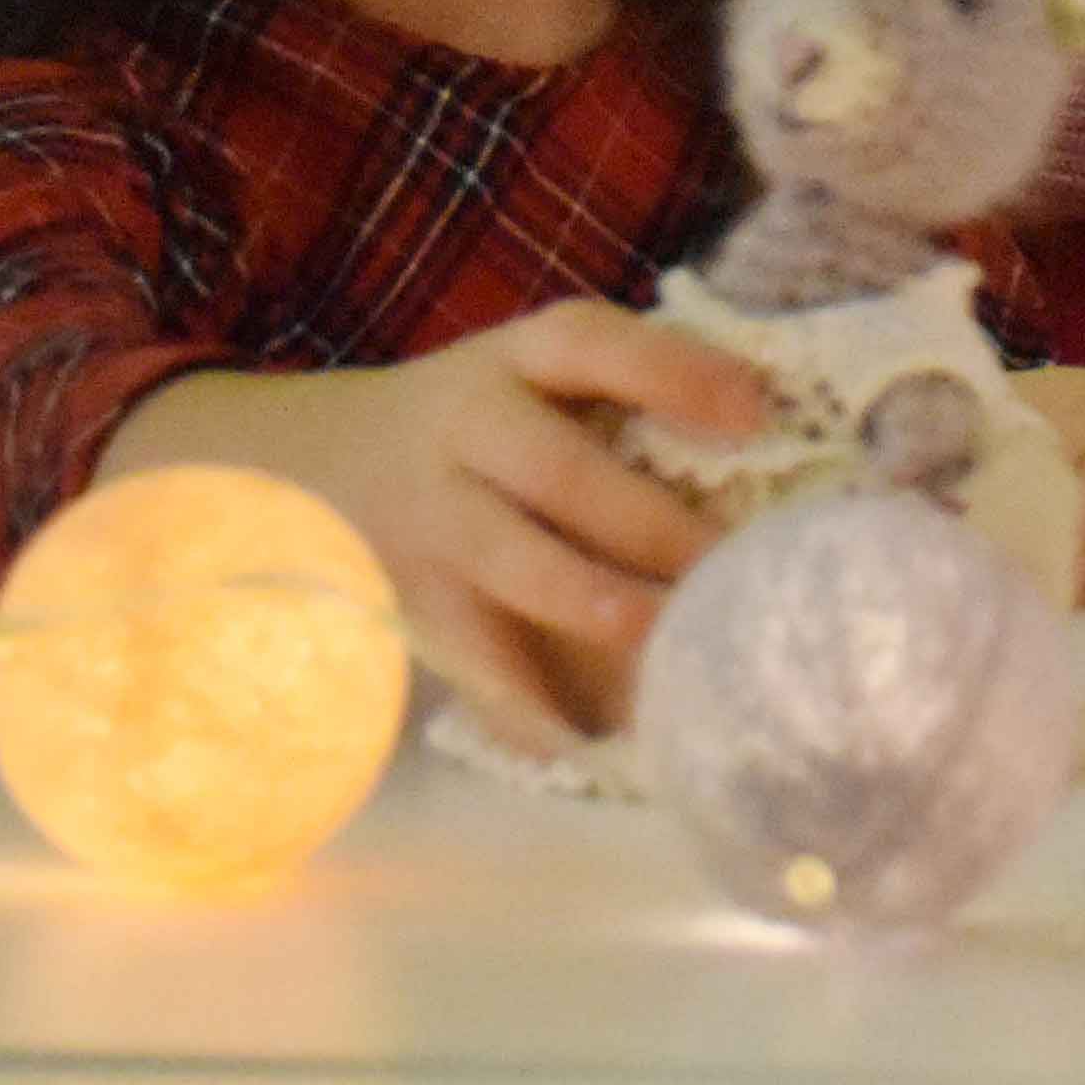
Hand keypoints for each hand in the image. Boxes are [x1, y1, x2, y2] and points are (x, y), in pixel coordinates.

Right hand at [104, 301, 771, 754]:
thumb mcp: (529, 377)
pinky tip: (581, 739)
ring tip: (658, 634)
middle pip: (559, 470)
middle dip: (646, 520)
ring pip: (511, 561)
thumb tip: (770, 431)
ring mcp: (434, 519)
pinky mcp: (413, 600)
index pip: (591, 345)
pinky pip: (468, 656)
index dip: (672, 371)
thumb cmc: (480, 424)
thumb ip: (622, 396)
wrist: (314, 465)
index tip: (756, 410)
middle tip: (728, 563)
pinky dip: (525, 705)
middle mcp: (468, 430)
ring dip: (590, 600)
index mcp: (514, 360)